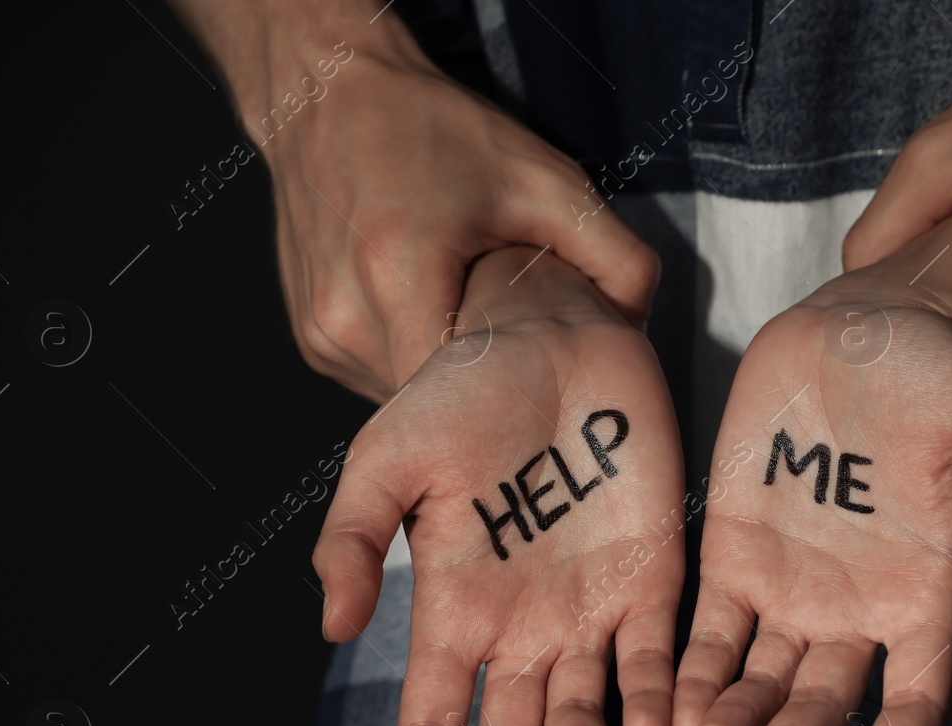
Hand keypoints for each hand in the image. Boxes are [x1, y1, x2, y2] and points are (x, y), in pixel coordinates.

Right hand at [170, 0, 657, 400]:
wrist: (327, 94)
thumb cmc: (430, 129)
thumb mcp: (546, 179)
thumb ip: (615, 256)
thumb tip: (637, 327)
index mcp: (399, 275)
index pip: (466, 398)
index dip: (513, 394)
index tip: (541, 370)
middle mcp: (346, 319)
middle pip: (441, 404)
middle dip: (487, 383)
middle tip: (516, 335)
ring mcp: (322, 337)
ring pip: (409, 399)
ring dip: (449, 373)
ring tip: (470, 315)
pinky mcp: (314, 341)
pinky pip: (381, 379)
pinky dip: (416, 356)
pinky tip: (434, 311)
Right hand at [314, 247, 684, 725]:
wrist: (554, 337)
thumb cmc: (462, 393)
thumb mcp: (387, 458)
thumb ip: (354, 538)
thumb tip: (329, 626)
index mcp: (454, 612)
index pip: (431, 723)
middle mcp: (522, 629)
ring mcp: (592, 610)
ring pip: (588, 711)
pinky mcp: (655, 579)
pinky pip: (658, 656)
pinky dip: (659, 697)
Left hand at [673, 214, 951, 725]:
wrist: (865, 325)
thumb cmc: (944, 372)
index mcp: (922, 595)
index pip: (913, 697)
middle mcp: (853, 610)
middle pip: (821, 706)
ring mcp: (788, 586)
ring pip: (756, 680)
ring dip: (729, 722)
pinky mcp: (730, 554)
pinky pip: (705, 630)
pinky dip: (685, 674)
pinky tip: (662, 713)